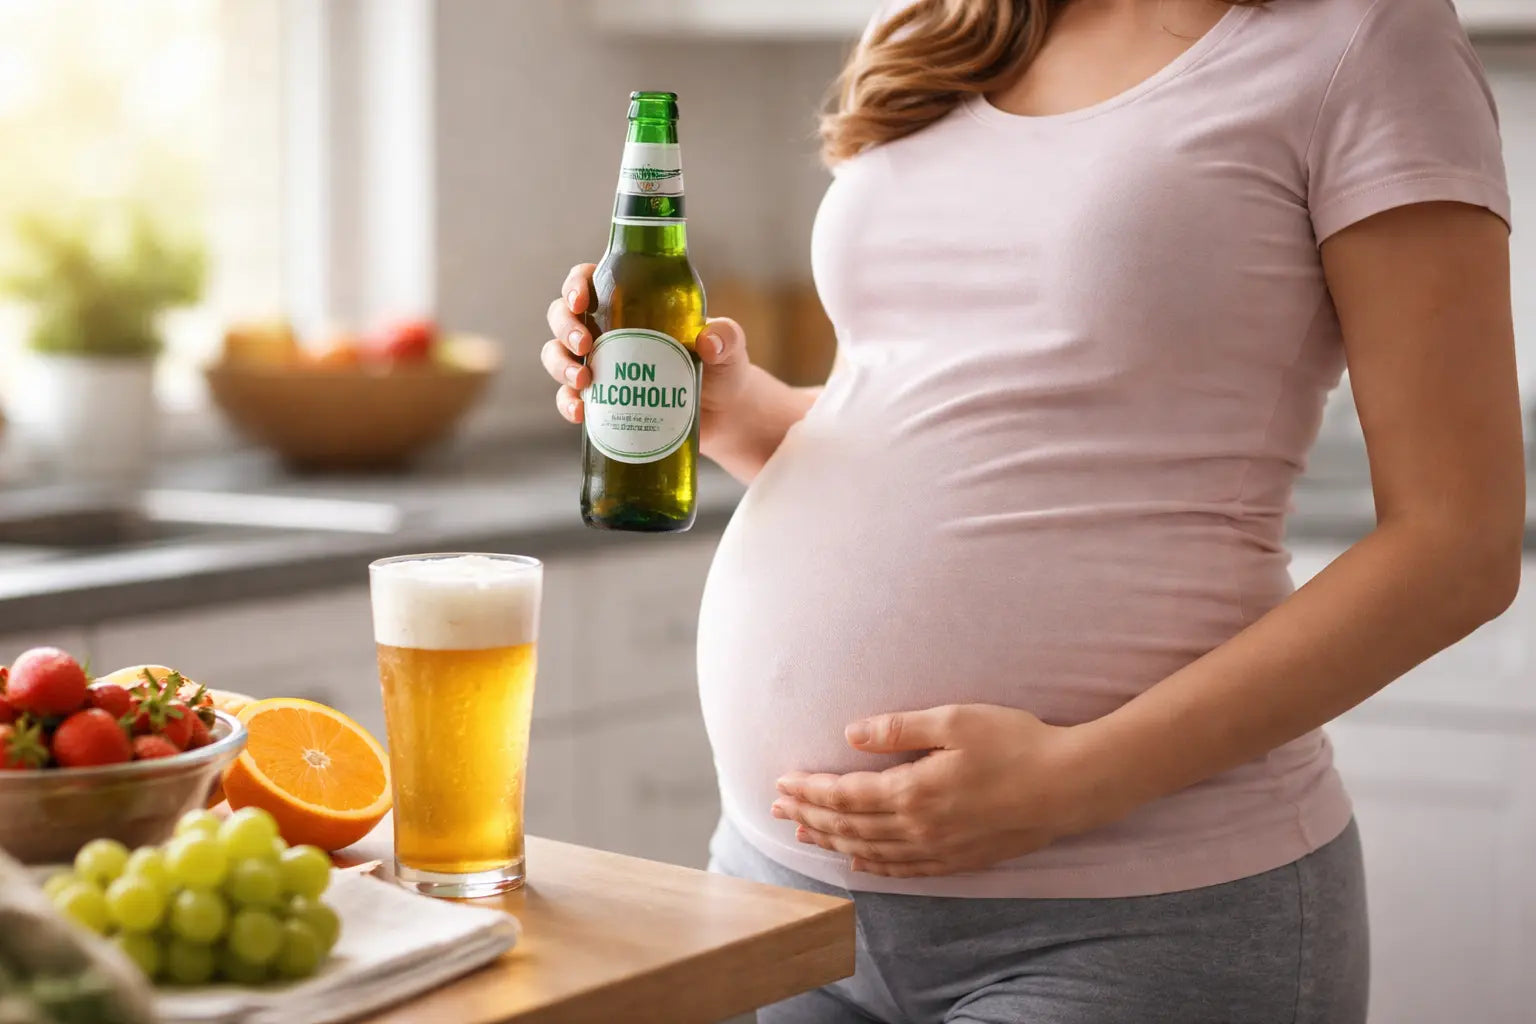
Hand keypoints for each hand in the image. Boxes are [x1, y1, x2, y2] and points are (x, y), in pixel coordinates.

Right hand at [541, 263, 754, 445]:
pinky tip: (579, 412)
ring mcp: (601, 365)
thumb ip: (726, 337)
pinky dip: (567, 403)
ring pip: (557, 354)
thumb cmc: (722, 369)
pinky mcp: (601, 400)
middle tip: (585, 344)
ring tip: (583, 380)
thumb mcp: (730, 348)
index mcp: (631, 302)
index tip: (581, 300)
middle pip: (563, 316)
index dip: (575, 285)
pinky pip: (568, 397)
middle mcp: (608, 330)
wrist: (723, 416)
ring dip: (560, 365)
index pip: (589, 280)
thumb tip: (709, 341)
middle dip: (564, 327)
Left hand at [772, 704, 1115, 877]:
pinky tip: (860, 862)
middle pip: (850, 825)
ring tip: (805, 834)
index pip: (845, 795)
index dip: (810, 790)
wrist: (1070, 785)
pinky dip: (875, 866)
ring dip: (834, 842)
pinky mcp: (960, 860)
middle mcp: (919, 827)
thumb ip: (898, 730)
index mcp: (913, 790)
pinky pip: (905, 869)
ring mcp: (939, 849)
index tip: (783, 783)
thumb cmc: (1015, 742)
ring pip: (871, 851)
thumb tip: (850, 734)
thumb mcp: (954, 721)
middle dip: (810, 816)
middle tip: (778, 808)